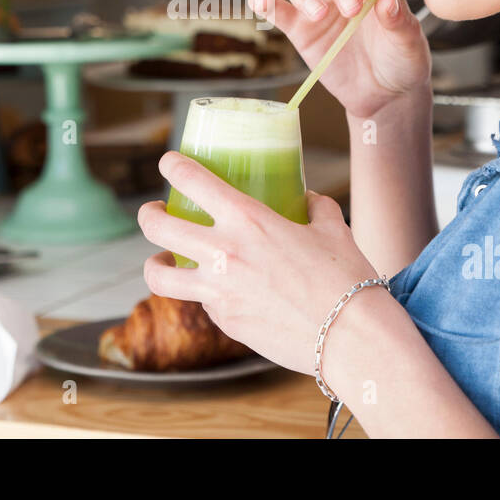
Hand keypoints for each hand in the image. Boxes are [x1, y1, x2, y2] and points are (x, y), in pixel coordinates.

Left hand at [138, 151, 379, 374]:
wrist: (350, 337)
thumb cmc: (346, 278)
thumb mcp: (333, 228)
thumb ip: (315, 207)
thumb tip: (307, 199)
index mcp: (248, 220)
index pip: (192, 181)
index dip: (172, 166)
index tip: (168, 163)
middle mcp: (223, 253)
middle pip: (157, 227)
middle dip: (148, 214)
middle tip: (154, 212)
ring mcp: (219, 292)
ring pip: (158, 276)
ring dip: (154, 263)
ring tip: (161, 260)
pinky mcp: (225, 322)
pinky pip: (202, 303)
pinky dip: (204, 294)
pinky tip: (220, 292)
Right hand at [248, 0, 429, 119]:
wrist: (384, 95)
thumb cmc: (401, 61)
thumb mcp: (409, 43)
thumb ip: (398, 21)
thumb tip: (387, 0)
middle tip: (351, 10)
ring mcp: (320, 6)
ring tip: (318, 15)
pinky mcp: (300, 29)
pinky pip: (278, 10)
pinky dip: (266, 3)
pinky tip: (260, 0)